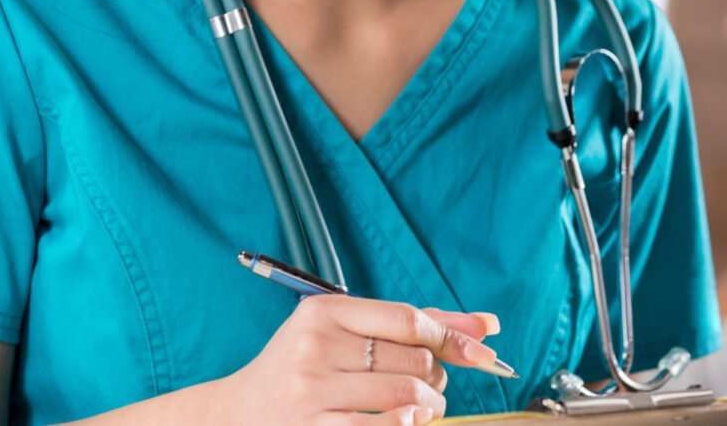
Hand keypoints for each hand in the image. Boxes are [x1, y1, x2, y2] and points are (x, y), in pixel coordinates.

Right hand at [218, 295, 502, 424]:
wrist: (240, 414)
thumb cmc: (304, 369)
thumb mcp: (345, 334)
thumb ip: (414, 325)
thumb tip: (487, 324)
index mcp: (323, 312)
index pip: (407, 320)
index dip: (452, 337)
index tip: (481, 353)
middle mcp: (315, 346)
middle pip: (414, 359)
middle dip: (438, 376)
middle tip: (431, 384)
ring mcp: (312, 390)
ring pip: (407, 394)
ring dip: (430, 406)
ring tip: (425, 406)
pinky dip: (408, 424)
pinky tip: (408, 420)